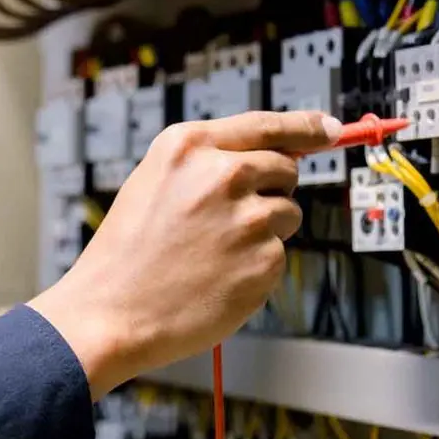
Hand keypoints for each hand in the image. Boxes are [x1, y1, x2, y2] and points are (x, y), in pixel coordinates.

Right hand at [29, 111, 341, 399]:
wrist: (111, 314)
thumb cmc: (125, 255)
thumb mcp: (152, 184)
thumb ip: (207, 163)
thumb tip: (271, 156)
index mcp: (190, 148)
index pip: (265, 124)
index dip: (305, 127)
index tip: (328, 129)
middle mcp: (223, 175)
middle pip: (286, 168)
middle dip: (271, 189)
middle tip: (233, 219)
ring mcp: (247, 218)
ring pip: (288, 213)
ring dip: (264, 231)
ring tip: (215, 252)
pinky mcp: (264, 261)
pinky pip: (279, 255)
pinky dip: (256, 267)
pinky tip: (218, 277)